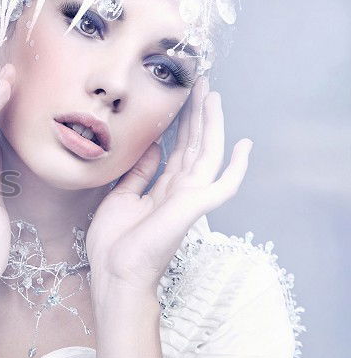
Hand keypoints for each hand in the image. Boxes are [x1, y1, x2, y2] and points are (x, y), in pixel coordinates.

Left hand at [85, 78, 252, 306]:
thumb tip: (152, 149)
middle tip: (200, 83)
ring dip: (212, 124)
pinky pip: (223, 185)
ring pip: (207, 153)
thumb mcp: (121, 198)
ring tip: (213, 95)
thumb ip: (138, 174)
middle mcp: (180, 192)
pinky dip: (236, 167)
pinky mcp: (194, 207)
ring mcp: (190, 199)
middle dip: (198, 114)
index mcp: (163, 190)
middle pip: (195, 145)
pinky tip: (243, 145)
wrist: (114, 273)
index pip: (178, 150)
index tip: (183, 99)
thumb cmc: (114, 244)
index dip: (182, 124)